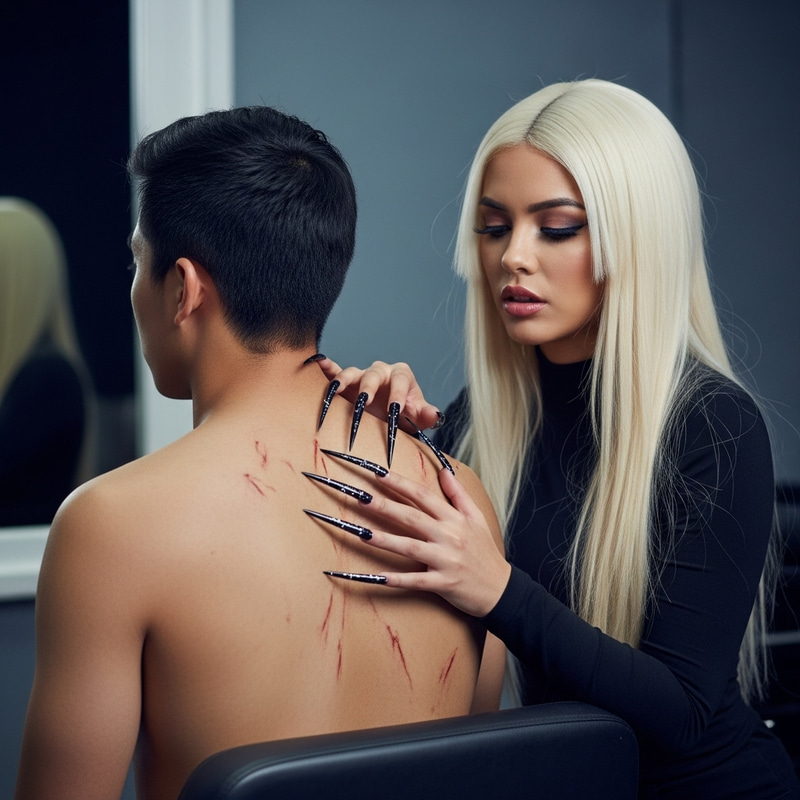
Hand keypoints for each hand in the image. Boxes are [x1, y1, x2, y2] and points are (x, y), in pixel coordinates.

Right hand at [315, 357, 443, 432]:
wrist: (392, 416)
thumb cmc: (406, 414)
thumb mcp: (418, 416)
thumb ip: (426, 415)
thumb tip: (435, 415)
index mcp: (401, 376)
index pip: (401, 381)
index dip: (399, 394)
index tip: (396, 410)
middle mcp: (381, 372)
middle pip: (374, 375)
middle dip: (369, 388)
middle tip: (365, 402)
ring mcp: (362, 376)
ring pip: (352, 373)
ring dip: (343, 380)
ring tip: (336, 389)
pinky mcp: (347, 383)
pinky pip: (335, 372)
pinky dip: (327, 368)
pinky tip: (318, 364)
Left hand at [357, 468, 510, 617]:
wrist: (502, 589)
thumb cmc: (485, 552)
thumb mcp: (477, 518)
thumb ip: (459, 494)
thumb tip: (444, 471)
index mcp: (454, 519)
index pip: (423, 496)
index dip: (400, 484)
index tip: (378, 473)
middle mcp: (449, 537)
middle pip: (411, 518)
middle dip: (384, 506)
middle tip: (360, 497)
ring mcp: (445, 560)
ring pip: (410, 547)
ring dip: (385, 540)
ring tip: (361, 533)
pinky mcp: (443, 583)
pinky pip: (416, 581)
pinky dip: (396, 579)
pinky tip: (376, 576)